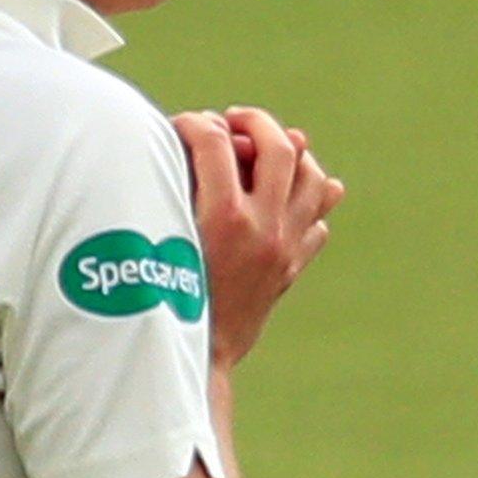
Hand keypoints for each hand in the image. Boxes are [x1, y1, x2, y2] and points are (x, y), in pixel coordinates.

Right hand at [171, 106, 344, 368]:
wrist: (194, 358)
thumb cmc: (161, 297)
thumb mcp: (162, 234)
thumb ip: (181, 184)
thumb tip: (204, 135)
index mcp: (222, 216)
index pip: (215, 141)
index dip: (193, 123)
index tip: (181, 126)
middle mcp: (262, 227)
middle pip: (279, 147)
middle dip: (256, 122)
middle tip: (234, 120)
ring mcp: (284, 247)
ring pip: (313, 180)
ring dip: (294, 157)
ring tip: (271, 152)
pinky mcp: (291, 269)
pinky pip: (317, 225)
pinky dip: (307, 205)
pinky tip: (285, 204)